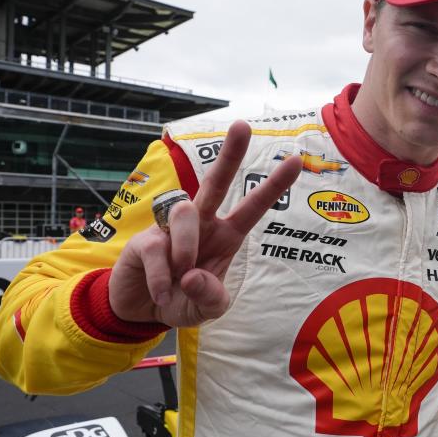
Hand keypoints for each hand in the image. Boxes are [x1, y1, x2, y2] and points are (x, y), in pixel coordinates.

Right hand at [109, 121, 301, 326]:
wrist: (142, 311)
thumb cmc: (183, 299)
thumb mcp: (207, 309)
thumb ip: (210, 297)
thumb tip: (193, 276)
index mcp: (226, 235)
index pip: (253, 207)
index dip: (274, 186)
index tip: (296, 160)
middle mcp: (202, 224)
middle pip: (216, 181)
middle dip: (230, 154)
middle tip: (243, 126)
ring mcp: (171, 228)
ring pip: (185, 213)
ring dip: (186, 248)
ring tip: (181, 277)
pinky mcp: (144, 239)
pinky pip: (157, 249)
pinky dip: (162, 277)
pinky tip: (162, 291)